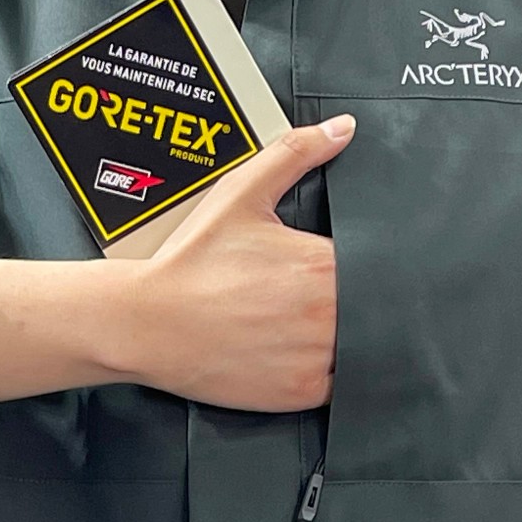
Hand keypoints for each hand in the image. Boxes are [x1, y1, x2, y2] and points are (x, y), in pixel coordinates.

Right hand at [115, 114, 355, 410]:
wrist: (146, 323)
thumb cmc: (190, 262)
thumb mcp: (240, 194)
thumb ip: (294, 155)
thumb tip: (341, 129)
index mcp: (323, 264)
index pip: (374, 266)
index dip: (363, 269)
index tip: (342, 273)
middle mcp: (328, 313)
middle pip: (372, 310)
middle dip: (356, 305)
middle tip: (321, 303)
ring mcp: (316, 356)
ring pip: (361, 349)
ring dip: (348, 340)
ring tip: (311, 330)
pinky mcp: (301, 392)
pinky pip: (341, 386)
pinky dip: (331, 375)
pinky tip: (305, 359)